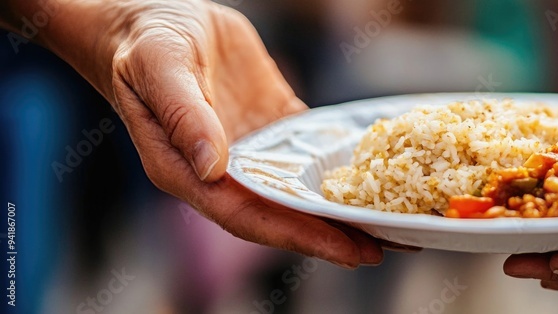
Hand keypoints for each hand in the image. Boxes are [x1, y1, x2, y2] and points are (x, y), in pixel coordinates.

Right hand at [13, 0, 386, 266]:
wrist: (150, 16)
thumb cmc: (143, 46)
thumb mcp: (160, 70)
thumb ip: (185, 117)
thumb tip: (214, 167)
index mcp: (187, 171)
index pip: (247, 216)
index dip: (295, 234)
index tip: (340, 247)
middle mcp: (222, 171)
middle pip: (280, 214)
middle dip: (329, 235)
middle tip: (379, 250)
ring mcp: (249, 149)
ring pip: (298, 190)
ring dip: (338, 211)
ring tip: (386, 227)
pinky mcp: (269, 123)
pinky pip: (308, 152)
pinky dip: (338, 168)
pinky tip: (371, 180)